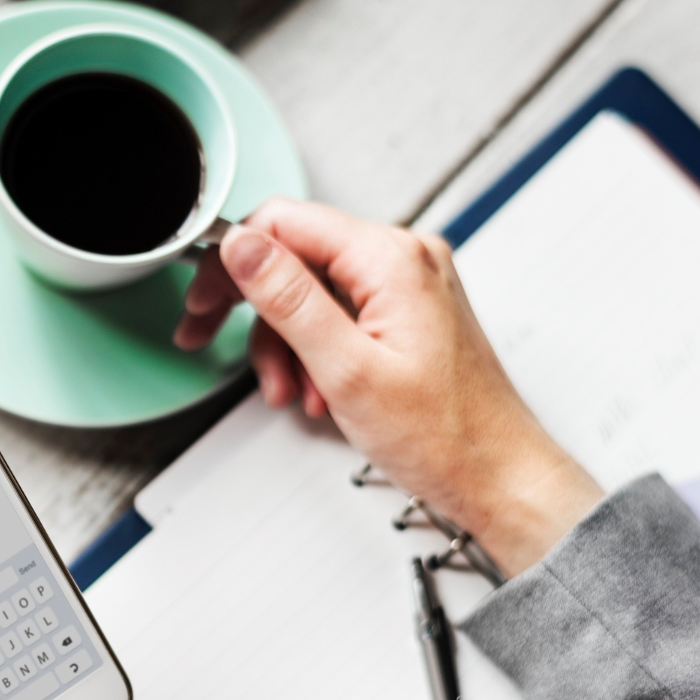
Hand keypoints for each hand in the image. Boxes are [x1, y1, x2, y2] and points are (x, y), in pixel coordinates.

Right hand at [174, 199, 602, 575]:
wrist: (497, 476)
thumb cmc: (444, 435)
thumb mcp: (345, 368)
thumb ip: (288, 299)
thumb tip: (242, 246)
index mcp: (391, 258)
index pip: (285, 222)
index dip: (232, 261)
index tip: (202, 300)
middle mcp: (403, 258)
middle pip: (295, 256)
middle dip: (250, 307)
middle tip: (206, 335)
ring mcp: (407, 285)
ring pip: (311, 292)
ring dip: (284, 343)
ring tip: (287, 392)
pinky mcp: (406, 312)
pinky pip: (338, 314)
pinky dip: (314, 352)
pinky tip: (316, 392)